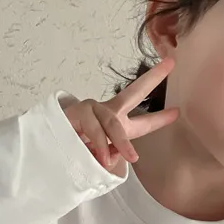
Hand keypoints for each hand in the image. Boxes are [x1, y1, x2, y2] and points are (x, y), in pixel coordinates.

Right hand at [64, 59, 178, 170]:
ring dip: (123, 141)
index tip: (178, 112)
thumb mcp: (97, 160)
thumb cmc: (72, 153)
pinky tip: (102, 157)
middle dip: (152, 78)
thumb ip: (109, 156)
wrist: (45, 150)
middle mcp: (106, 112)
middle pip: (133, 92)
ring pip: (113, 123)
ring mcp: (92, 110)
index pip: (142, 123)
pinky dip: (100, 144)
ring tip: (131, 158)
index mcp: (115, 125)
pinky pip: (95, 129)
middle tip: (171, 63)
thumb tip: (114, 155)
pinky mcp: (78, 112)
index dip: (160, 119)